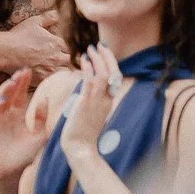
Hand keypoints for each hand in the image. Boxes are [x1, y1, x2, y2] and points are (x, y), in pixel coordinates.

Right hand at [0, 14, 70, 76]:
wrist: (5, 52)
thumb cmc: (18, 36)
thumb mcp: (34, 22)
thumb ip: (49, 17)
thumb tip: (58, 14)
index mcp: (56, 43)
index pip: (73, 48)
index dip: (72, 49)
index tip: (70, 51)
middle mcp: (56, 57)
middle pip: (72, 62)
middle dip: (71, 61)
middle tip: (69, 62)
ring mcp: (49, 70)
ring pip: (65, 73)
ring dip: (65, 71)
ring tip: (62, 72)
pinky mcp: (41, 79)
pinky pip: (54, 83)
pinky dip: (54, 81)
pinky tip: (53, 80)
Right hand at [0, 68, 48, 182]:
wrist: (12, 172)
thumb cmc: (25, 155)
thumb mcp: (40, 135)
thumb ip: (42, 118)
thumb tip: (44, 99)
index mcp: (18, 116)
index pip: (20, 96)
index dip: (23, 84)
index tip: (28, 72)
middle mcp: (5, 116)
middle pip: (8, 95)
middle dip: (13, 83)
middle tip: (20, 73)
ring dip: (3, 92)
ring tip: (11, 83)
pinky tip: (1, 101)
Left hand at [59, 44, 121, 171]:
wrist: (80, 148)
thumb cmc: (81, 134)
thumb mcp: (89, 114)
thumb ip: (90, 102)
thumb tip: (84, 92)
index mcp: (108, 102)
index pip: (114, 78)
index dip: (110, 63)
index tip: (103, 53)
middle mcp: (107, 99)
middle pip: (113, 72)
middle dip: (107, 57)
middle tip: (99, 45)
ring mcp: (98, 101)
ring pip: (104, 73)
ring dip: (98, 58)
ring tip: (90, 48)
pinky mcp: (88, 102)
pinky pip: (91, 80)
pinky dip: (89, 68)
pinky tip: (84, 59)